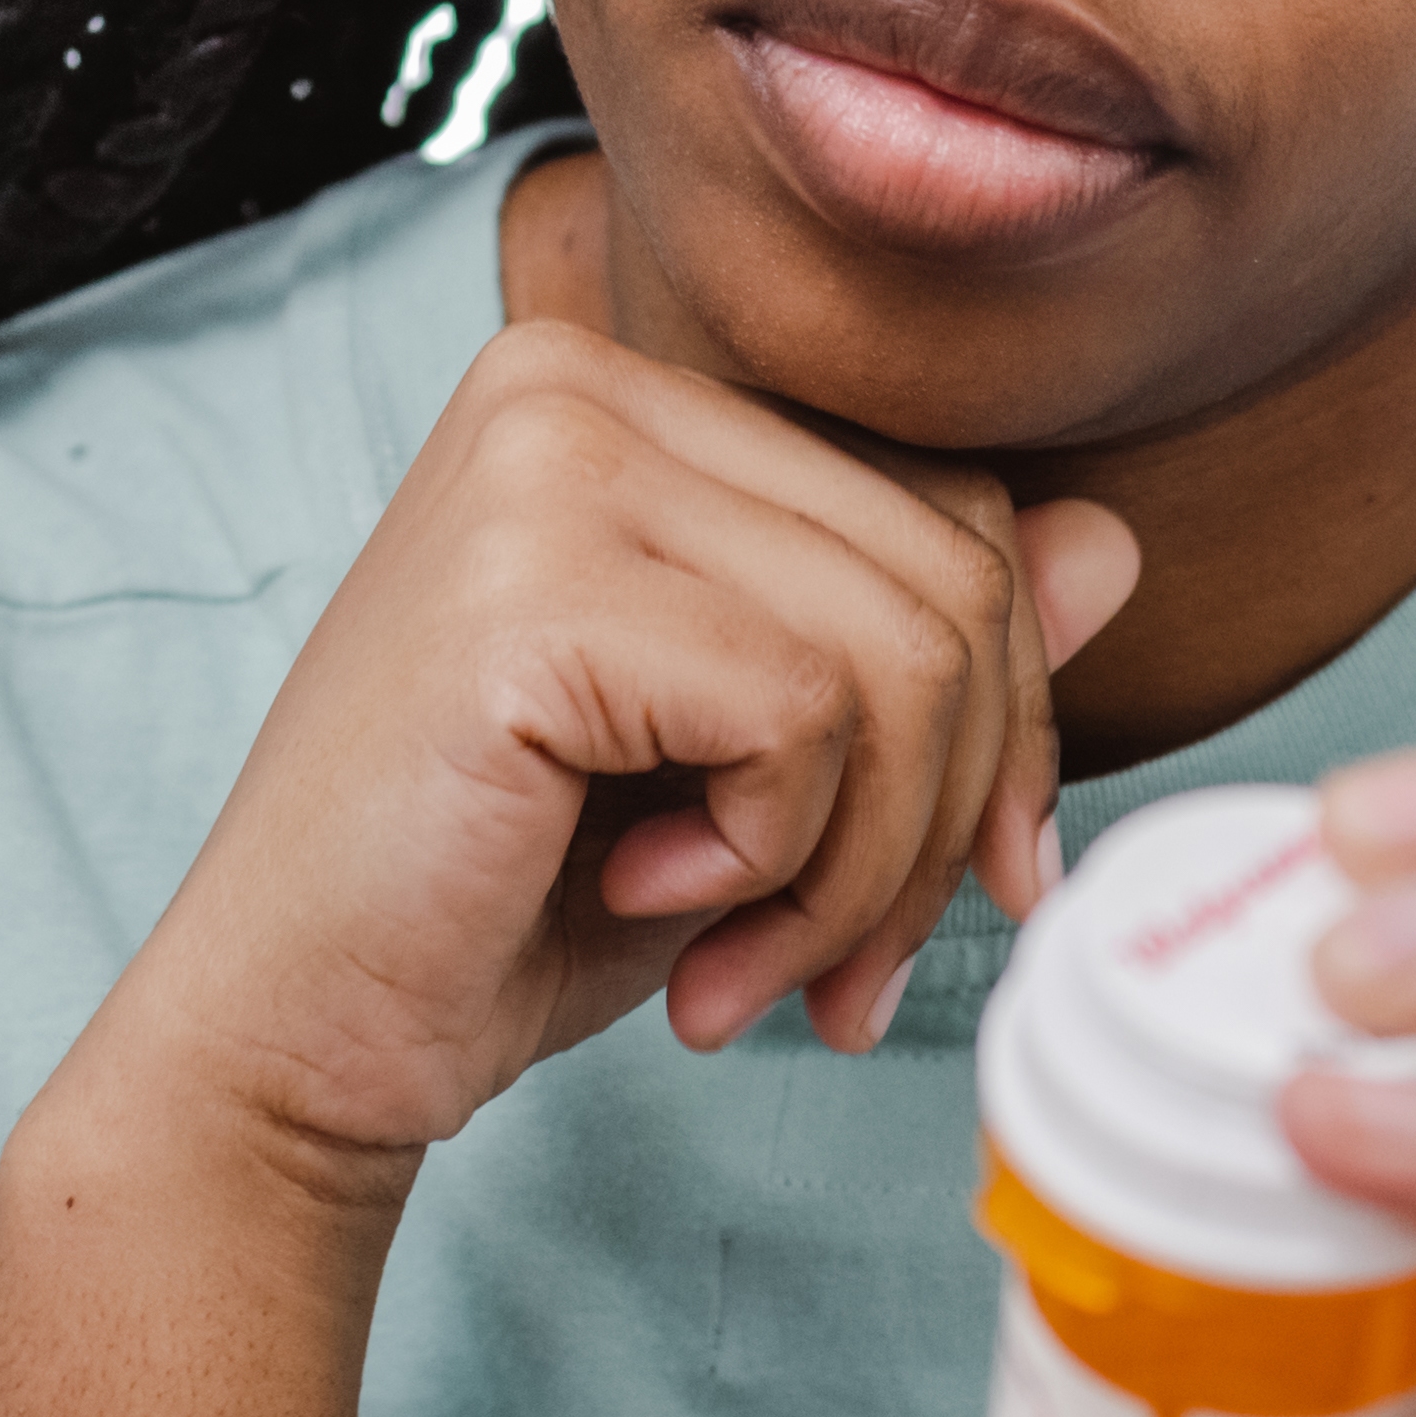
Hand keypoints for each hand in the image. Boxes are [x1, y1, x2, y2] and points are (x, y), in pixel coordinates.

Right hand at [79, 317, 1139, 1197]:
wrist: (295, 1036)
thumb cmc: (507, 906)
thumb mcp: (763, 774)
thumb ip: (920, 648)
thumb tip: (1119, 544)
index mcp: (628, 397)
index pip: (950, 510)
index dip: (1007, 724)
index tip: (959, 892)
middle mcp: (578, 380)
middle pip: (956, 577)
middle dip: (945, 819)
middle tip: (838, 975)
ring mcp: (548, 460)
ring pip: (906, 652)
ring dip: (865, 867)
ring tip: (753, 967)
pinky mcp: (534, 580)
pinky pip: (810, 711)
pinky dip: (778, 859)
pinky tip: (654, 905)